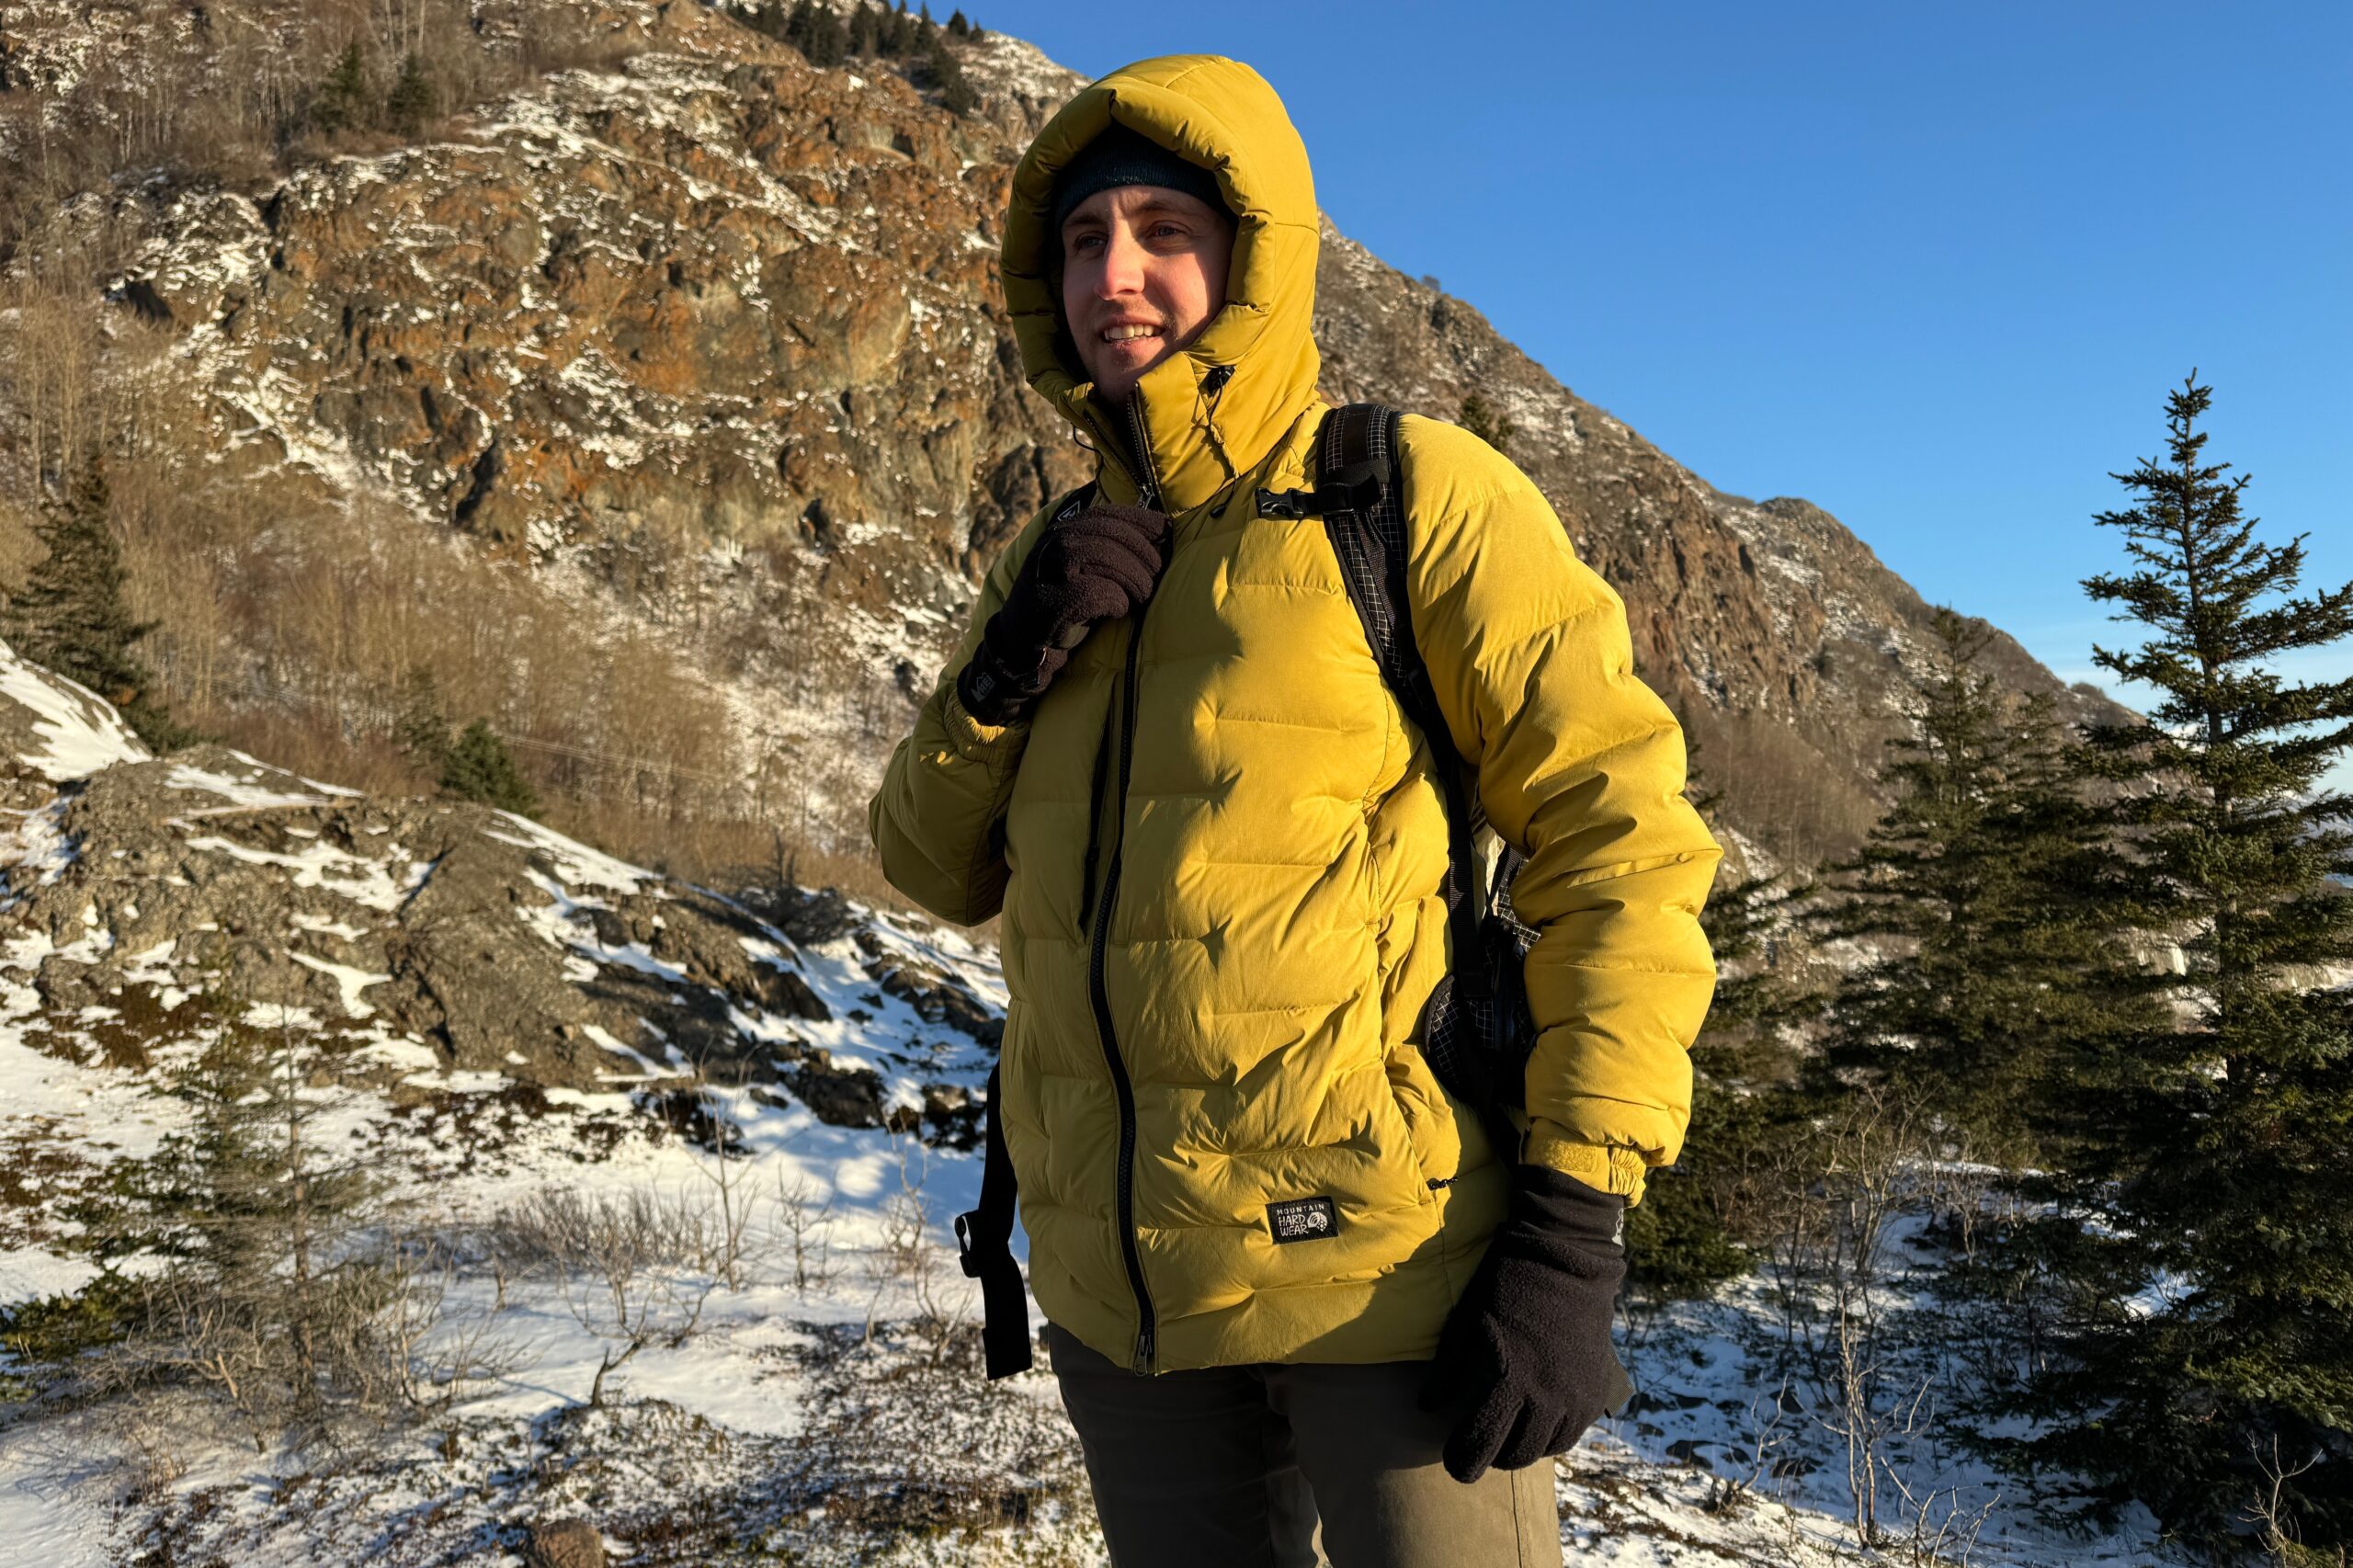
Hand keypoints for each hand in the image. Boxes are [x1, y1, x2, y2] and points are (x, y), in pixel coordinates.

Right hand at [957, 502, 1170, 722]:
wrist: (1021, 642)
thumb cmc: (1062, 603)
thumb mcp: (1077, 564)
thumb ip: (1103, 545)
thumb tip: (1158, 534)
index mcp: (1063, 530)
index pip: (1109, 514)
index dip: (1142, 521)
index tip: (1166, 529)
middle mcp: (1055, 543)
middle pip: (1116, 535)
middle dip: (1144, 555)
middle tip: (1155, 576)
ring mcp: (1053, 570)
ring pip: (1112, 560)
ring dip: (1135, 580)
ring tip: (1142, 596)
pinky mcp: (1058, 599)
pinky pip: (1103, 593)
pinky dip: (1117, 603)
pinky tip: (1117, 611)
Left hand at [1419, 1162, 1630, 1483]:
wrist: (1565, 1256)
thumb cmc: (1505, 1283)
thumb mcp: (1465, 1322)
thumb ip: (1447, 1371)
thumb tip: (1428, 1408)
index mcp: (1508, 1379)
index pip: (1479, 1443)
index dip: (1461, 1459)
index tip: (1452, 1460)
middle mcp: (1546, 1396)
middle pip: (1514, 1455)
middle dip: (1490, 1457)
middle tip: (1478, 1445)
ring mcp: (1575, 1396)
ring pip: (1545, 1450)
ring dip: (1522, 1449)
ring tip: (1506, 1435)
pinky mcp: (1595, 1390)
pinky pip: (1572, 1434)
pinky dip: (1551, 1437)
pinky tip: (1536, 1423)